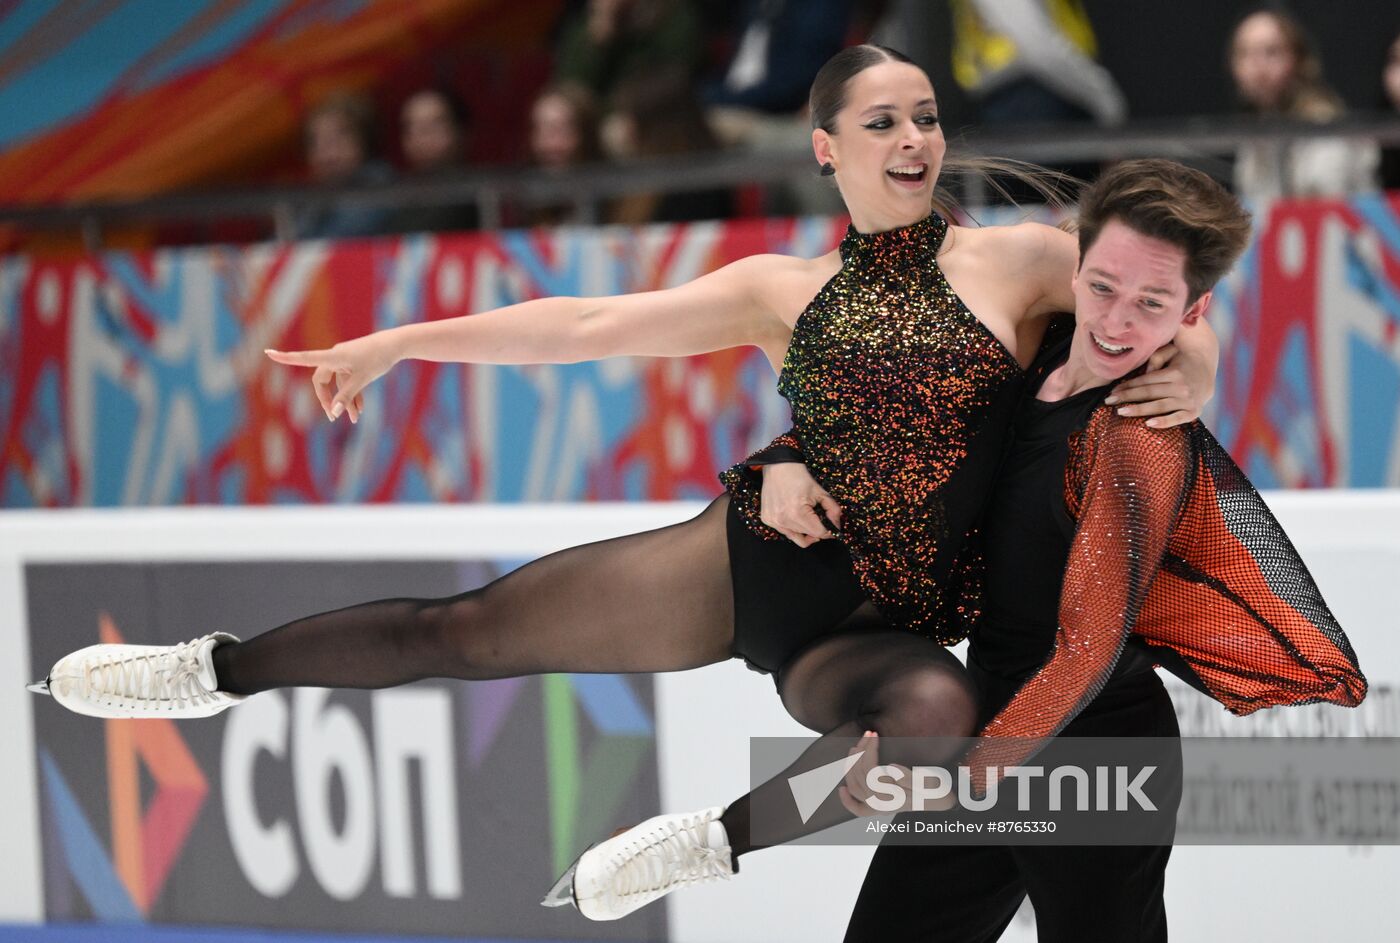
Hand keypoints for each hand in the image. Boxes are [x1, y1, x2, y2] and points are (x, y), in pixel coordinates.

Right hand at [265, 334, 399, 423]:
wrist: (396, 344)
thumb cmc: (378, 358)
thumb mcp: (361, 380)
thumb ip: (346, 396)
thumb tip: (334, 412)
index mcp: (333, 356)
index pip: (304, 357)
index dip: (286, 358)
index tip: (267, 352)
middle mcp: (335, 356)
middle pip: (322, 381)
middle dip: (328, 399)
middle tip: (333, 417)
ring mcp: (345, 359)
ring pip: (338, 384)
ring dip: (345, 401)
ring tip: (355, 419)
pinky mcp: (354, 362)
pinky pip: (348, 380)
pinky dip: (353, 394)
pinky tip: (360, 410)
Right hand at [759, 462, 842, 547]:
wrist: (778, 467)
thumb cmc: (799, 477)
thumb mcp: (821, 492)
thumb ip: (833, 510)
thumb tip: (836, 527)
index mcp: (797, 513)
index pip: (819, 533)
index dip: (829, 530)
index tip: (831, 525)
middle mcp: (783, 520)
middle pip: (808, 536)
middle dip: (817, 529)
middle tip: (818, 517)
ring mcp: (773, 521)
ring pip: (796, 537)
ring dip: (805, 531)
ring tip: (806, 516)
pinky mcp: (767, 520)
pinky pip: (785, 532)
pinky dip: (792, 527)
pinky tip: (794, 514)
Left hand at [838, 731, 956, 815]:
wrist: (940, 802)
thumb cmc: (935, 790)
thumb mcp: (928, 780)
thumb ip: (910, 776)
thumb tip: (891, 768)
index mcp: (893, 796)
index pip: (871, 771)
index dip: (869, 751)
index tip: (875, 735)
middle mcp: (883, 804)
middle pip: (861, 776)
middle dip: (861, 751)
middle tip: (868, 734)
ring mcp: (879, 807)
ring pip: (856, 786)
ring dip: (852, 764)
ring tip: (857, 746)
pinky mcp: (879, 809)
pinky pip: (858, 809)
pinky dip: (848, 801)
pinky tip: (842, 790)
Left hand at [1105, 342, 1212, 428]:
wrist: (1207, 373)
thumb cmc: (1182, 362)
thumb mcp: (1171, 353)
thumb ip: (1156, 359)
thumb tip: (1145, 374)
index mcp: (1174, 373)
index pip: (1146, 380)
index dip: (1128, 386)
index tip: (1112, 391)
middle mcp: (1181, 386)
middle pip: (1149, 393)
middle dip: (1127, 397)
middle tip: (1108, 402)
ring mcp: (1188, 400)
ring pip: (1159, 406)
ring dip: (1138, 410)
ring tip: (1121, 412)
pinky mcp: (1194, 412)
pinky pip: (1177, 419)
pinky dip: (1164, 422)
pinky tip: (1149, 424)